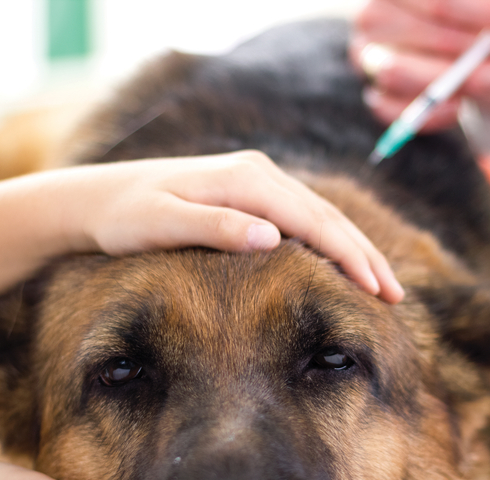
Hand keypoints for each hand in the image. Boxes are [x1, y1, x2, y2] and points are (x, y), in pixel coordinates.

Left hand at [55, 151, 403, 303]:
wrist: (94, 199)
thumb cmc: (124, 218)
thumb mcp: (161, 224)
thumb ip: (216, 228)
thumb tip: (273, 238)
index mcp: (246, 180)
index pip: (314, 222)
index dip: (350, 258)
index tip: (378, 291)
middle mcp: (258, 173)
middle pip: (327, 217)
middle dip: (365, 257)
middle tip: (396, 297)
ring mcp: (256, 180)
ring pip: (320, 216)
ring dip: (353, 250)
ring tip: (381, 285)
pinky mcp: (249, 193)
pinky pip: (302, 218)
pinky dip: (329, 242)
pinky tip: (341, 263)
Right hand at [351, 0, 489, 130]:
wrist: (440, 32)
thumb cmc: (465, 7)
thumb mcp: (486, 0)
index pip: (442, 0)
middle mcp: (374, 15)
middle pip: (435, 34)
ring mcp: (369, 57)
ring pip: (406, 73)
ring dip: (465, 81)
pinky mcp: (374, 94)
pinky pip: (392, 111)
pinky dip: (427, 114)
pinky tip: (462, 108)